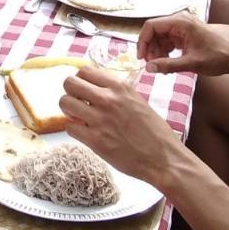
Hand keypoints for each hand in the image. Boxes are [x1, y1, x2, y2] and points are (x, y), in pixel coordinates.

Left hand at [60, 67, 182, 183]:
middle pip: (70, 83)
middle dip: (70, 92)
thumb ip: (116, 94)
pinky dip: (74, 130)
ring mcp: (100, 119)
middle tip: (77, 103)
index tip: (84, 90)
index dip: (81, 80)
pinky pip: (69, 127)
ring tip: (78, 117)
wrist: (164, 159)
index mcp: (120, 87)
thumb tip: (94, 90)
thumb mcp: (137, 101)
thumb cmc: (155, 132)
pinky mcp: (95, 140)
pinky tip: (84, 134)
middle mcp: (108, 99)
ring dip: (68, 110)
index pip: (84, 71)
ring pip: (65, 103)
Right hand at [137, 12, 228, 76]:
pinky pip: (167, 41)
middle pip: (154, 32)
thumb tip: (148, 68)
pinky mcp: (184, 35)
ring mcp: (182, 28)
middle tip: (152, 65)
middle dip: (150, 48)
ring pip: (160, 37)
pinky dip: (165, 52)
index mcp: (180, 22)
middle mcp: (179, 21)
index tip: (141, 58)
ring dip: (157, 52)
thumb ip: (168, 65)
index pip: (151, 26)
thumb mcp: (191, 63)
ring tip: (161, 67)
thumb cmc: (216, 58)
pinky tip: (168, 64)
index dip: (143, 41)